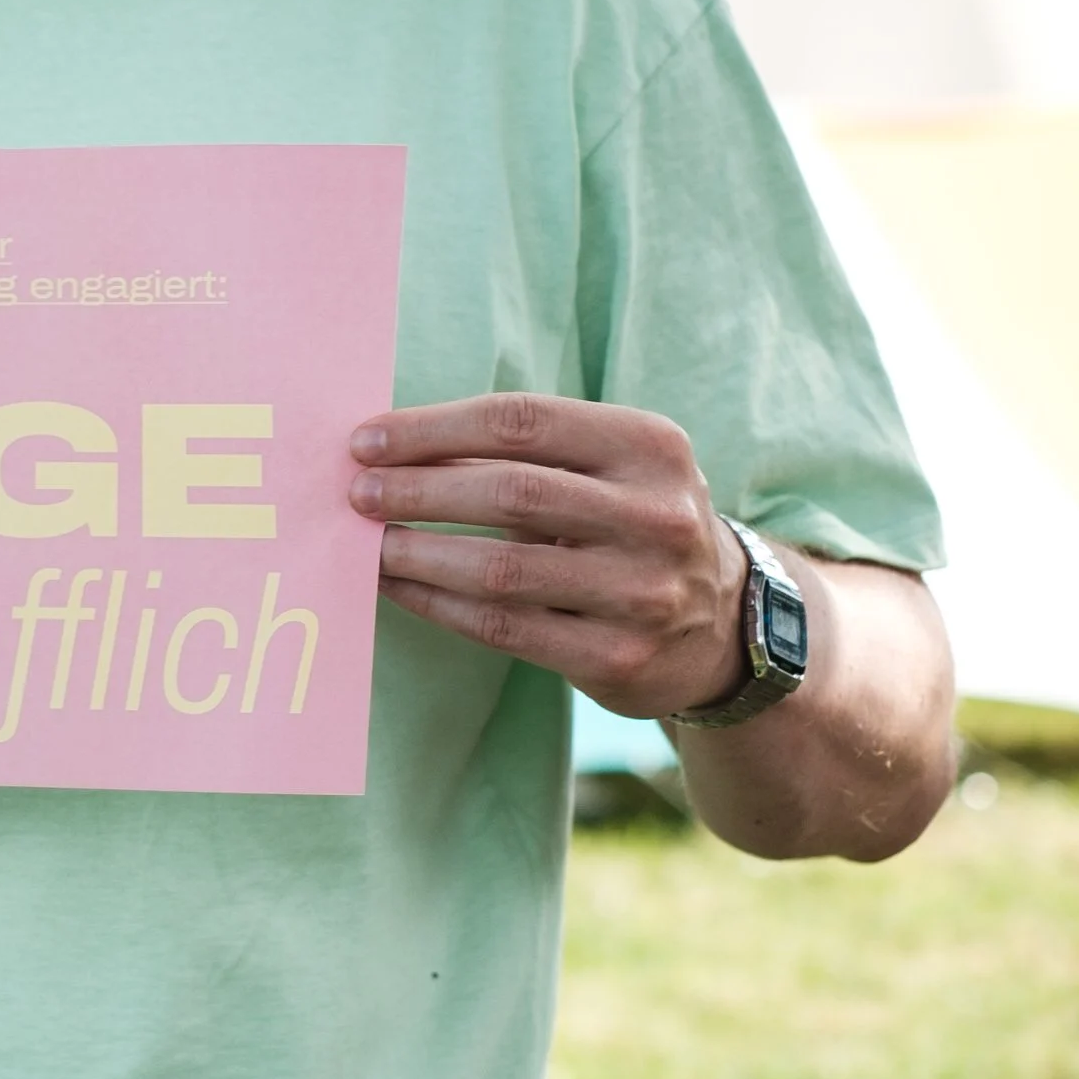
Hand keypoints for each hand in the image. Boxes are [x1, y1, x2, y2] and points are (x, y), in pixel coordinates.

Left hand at [348, 393, 748, 719]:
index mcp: (650, 447)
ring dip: (416, 553)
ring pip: (499, 570)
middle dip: (417, 490)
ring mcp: (642, 593)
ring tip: (365, 544)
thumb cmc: (632, 525)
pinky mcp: (616, 657)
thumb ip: (521, 454)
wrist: (722, 624)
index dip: (434, 428)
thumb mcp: (608, 469)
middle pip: (509, 492)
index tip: (366, 440)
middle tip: (356, 493)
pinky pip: (501, 627)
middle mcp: (657, 517)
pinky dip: (436, 604)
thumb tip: (394, 448)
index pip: (523, 421)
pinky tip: (399, 586)